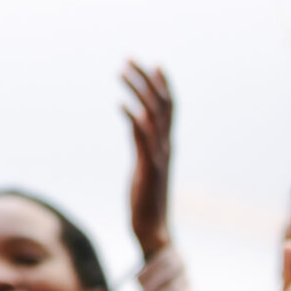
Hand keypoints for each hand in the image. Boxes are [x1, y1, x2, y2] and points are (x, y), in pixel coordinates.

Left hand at [123, 62, 175, 258]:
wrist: (153, 232)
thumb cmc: (146, 201)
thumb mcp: (144, 164)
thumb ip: (143, 143)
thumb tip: (135, 121)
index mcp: (167, 146)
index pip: (170, 108)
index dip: (164, 85)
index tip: (154, 64)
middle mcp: (166, 147)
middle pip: (162, 104)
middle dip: (146, 79)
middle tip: (129, 59)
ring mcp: (159, 157)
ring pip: (153, 115)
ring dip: (138, 90)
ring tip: (121, 71)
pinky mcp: (148, 168)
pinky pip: (143, 138)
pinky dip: (134, 118)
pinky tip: (120, 104)